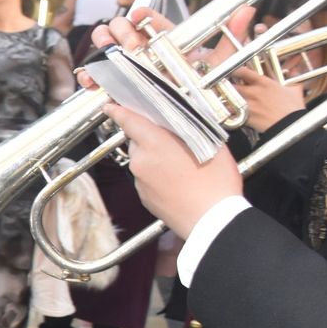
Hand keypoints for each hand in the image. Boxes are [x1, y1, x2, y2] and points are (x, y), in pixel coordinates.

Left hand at [107, 102, 242, 238]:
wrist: (211, 222)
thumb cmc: (215, 183)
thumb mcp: (210, 145)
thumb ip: (190, 130)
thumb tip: (180, 124)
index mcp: (155, 144)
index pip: (130, 121)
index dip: (119, 111)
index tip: (110, 106)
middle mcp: (141, 161)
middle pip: (137, 141)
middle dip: (150, 137)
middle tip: (173, 140)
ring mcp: (139, 181)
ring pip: (142, 160)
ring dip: (155, 157)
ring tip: (181, 164)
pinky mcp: (143, 197)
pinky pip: (146, 178)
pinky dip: (156, 175)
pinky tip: (177, 180)